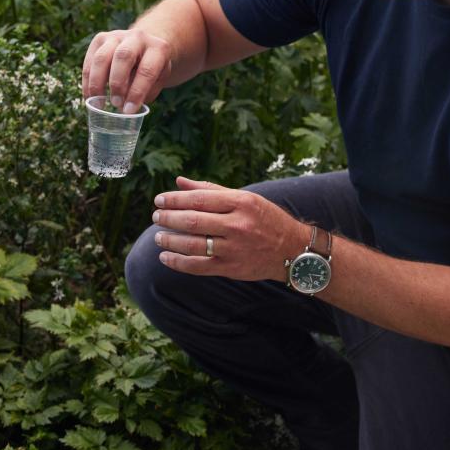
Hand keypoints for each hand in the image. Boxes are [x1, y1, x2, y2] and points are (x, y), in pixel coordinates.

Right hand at [81, 29, 172, 113]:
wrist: (144, 46)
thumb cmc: (151, 69)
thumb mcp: (157, 80)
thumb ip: (144, 92)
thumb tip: (125, 107)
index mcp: (158, 48)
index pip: (147, 70)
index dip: (137, 92)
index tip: (129, 111)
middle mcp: (138, 37)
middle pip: (123, 56)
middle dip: (117, 83)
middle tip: (115, 104)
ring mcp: (117, 35)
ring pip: (101, 58)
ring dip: (97, 83)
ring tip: (99, 103)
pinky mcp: (100, 39)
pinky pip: (90, 61)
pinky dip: (87, 81)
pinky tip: (90, 96)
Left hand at [151, 177, 304, 281]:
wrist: (293, 250)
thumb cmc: (265, 219)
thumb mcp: (243, 198)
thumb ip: (210, 190)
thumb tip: (179, 181)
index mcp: (240, 203)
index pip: (199, 199)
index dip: (175, 200)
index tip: (159, 200)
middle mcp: (237, 225)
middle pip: (193, 221)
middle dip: (169, 218)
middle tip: (156, 216)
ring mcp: (234, 248)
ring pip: (193, 244)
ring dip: (170, 240)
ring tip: (158, 236)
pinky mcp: (231, 268)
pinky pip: (198, 266)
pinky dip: (178, 262)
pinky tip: (166, 257)